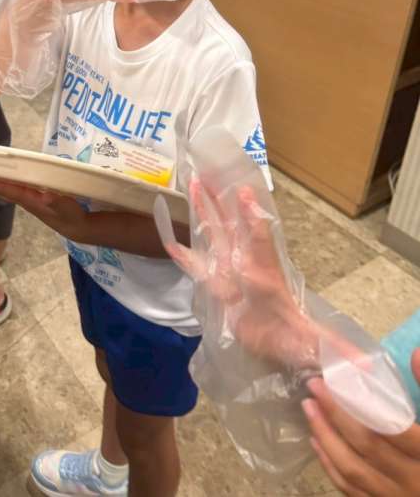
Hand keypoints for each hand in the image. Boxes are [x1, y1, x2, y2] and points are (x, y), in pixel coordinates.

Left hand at [0, 173, 88, 239]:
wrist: (75, 228)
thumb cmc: (71, 215)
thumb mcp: (66, 207)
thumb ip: (56, 201)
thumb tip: (46, 194)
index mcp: (30, 199)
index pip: (7, 189)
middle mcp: (25, 200)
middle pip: (1, 190)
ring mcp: (27, 200)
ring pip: (5, 190)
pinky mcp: (31, 199)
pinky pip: (12, 190)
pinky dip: (2, 184)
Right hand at [159, 180, 355, 371]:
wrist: (280, 347)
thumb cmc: (294, 336)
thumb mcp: (309, 336)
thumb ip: (328, 345)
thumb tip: (362, 362)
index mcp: (265, 272)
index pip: (260, 241)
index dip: (253, 218)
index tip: (246, 193)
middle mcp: (245, 265)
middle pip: (231, 227)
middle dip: (220, 200)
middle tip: (208, 172)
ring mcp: (228, 273)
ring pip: (213, 237)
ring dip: (203, 213)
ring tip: (192, 185)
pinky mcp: (215, 288)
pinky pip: (197, 269)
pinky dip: (184, 256)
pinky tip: (170, 242)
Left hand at [304, 356, 419, 495]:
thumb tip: (415, 353)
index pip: (390, 427)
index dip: (359, 402)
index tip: (333, 377)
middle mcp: (412, 482)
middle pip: (367, 446)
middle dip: (335, 415)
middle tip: (313, 387)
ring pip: (353, 470)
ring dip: (327, 438)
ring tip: (310, 410)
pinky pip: (352, 492)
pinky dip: (332, 466)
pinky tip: (319, 444)